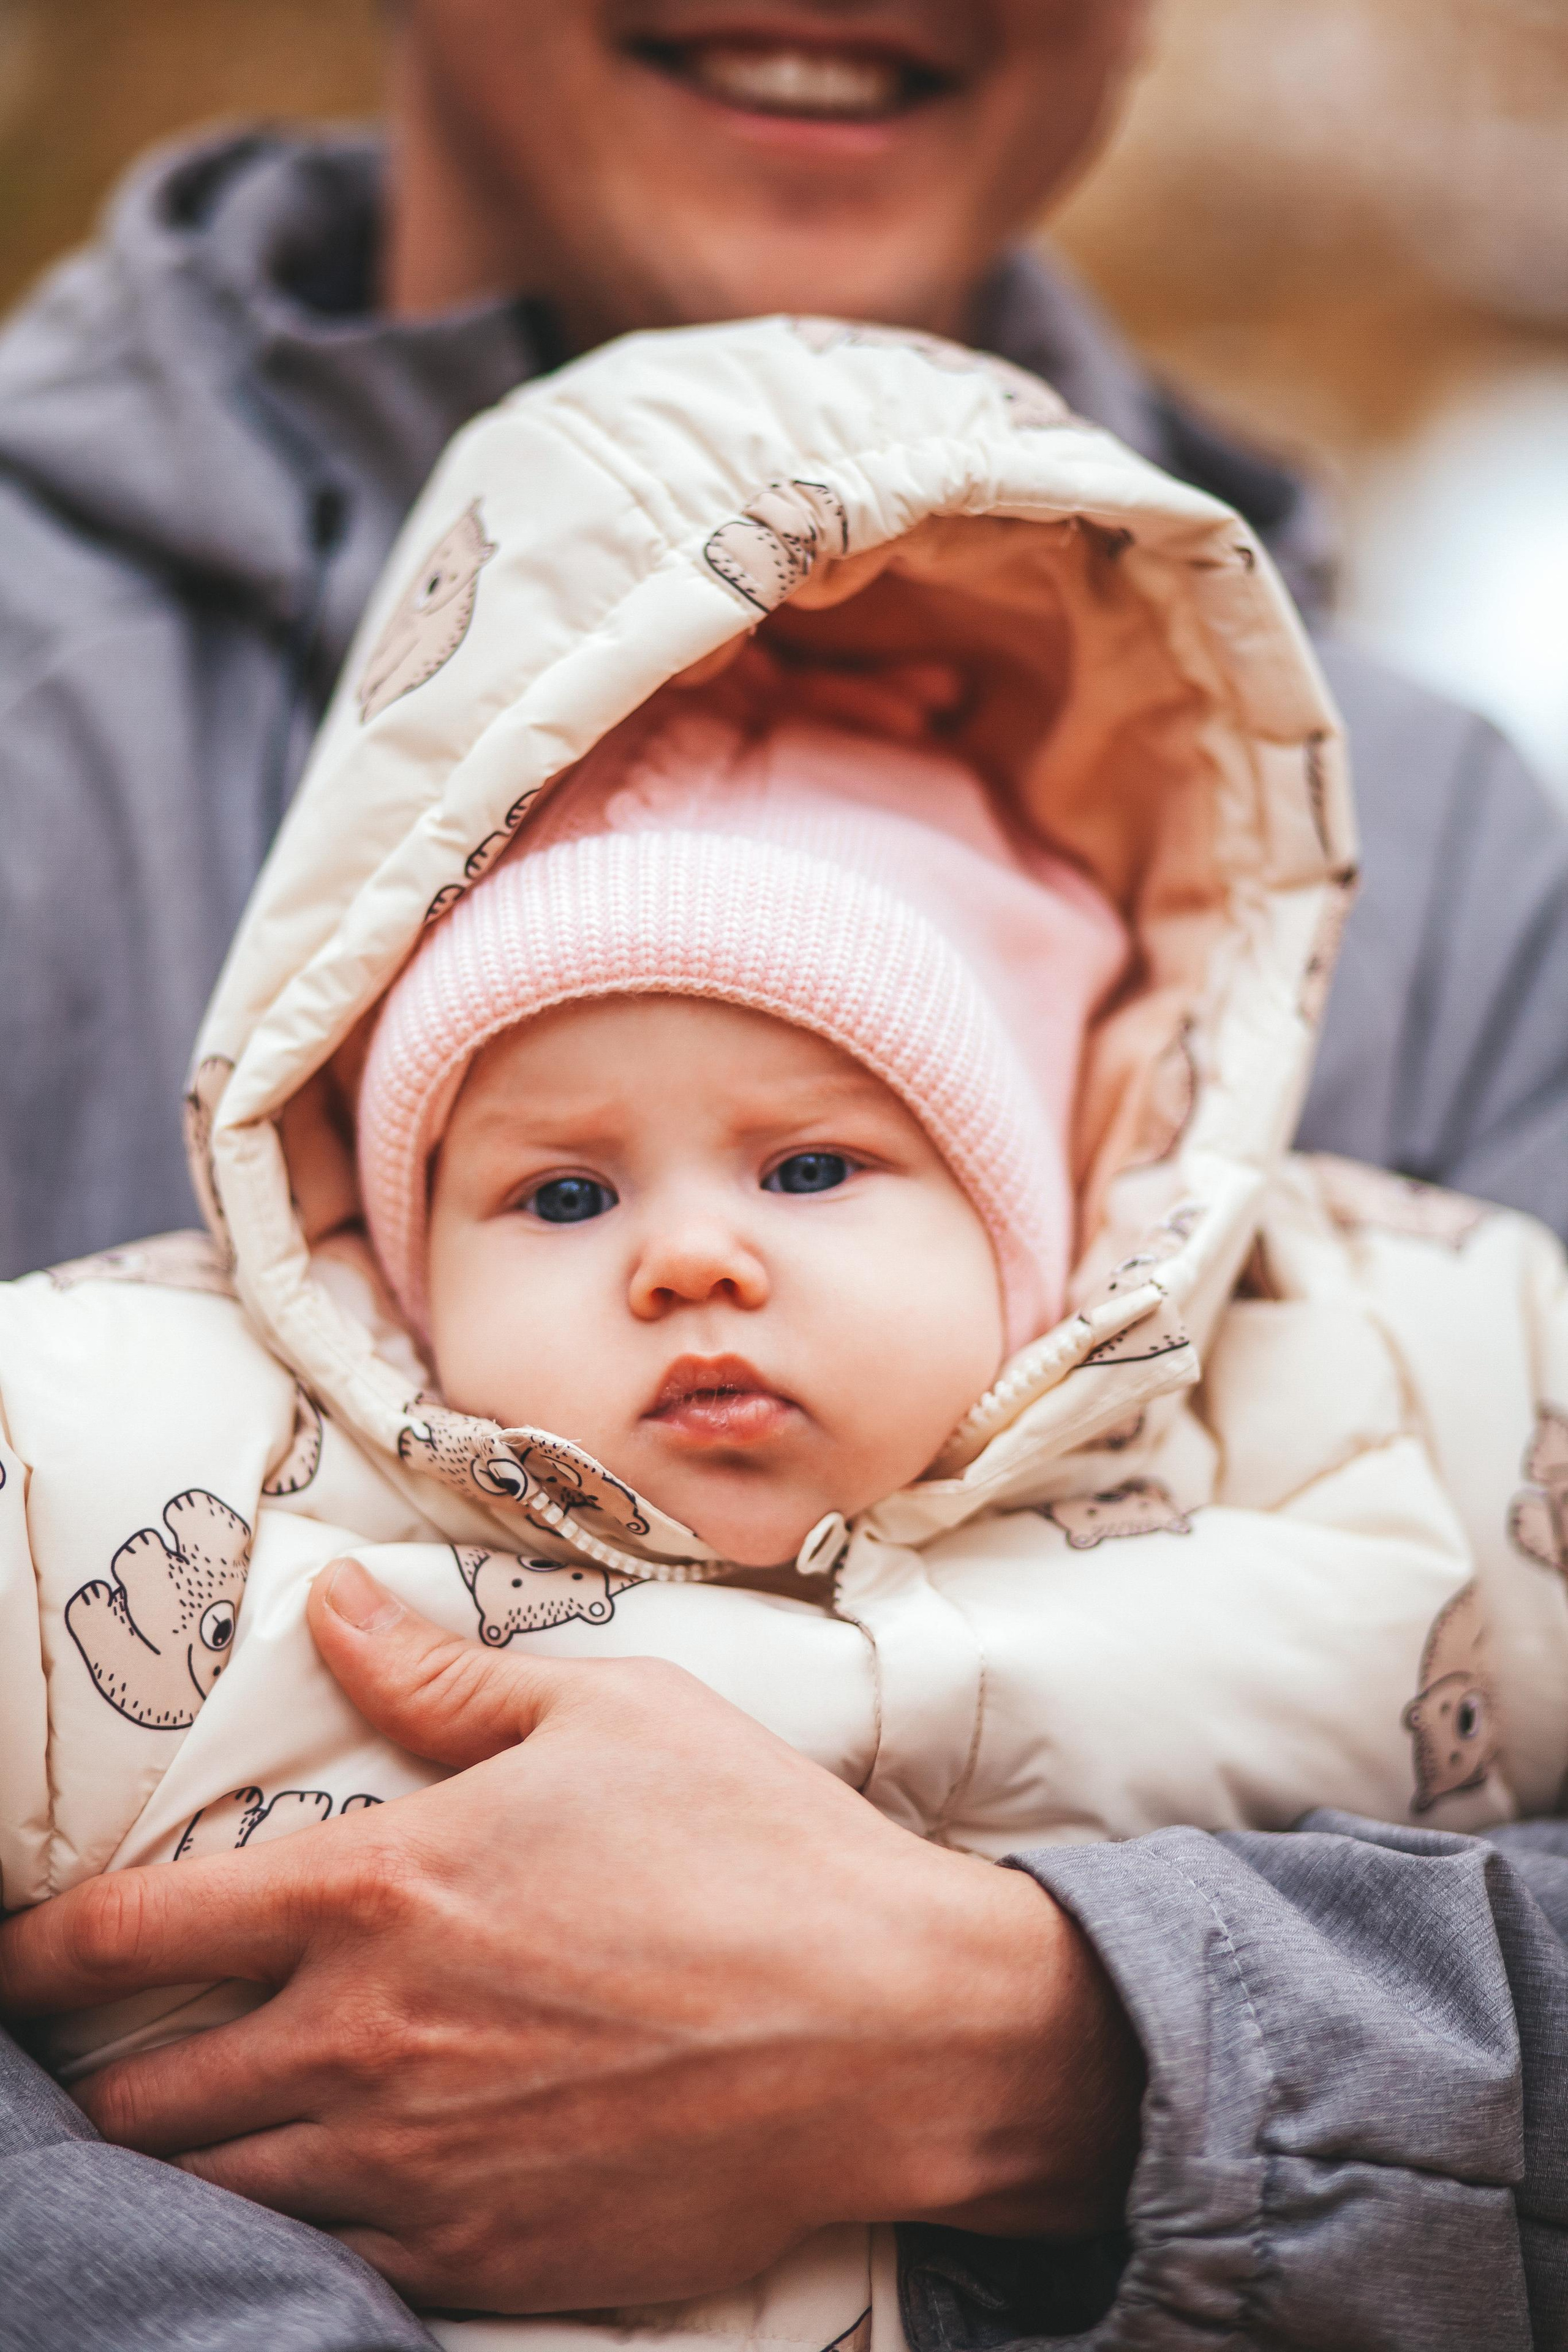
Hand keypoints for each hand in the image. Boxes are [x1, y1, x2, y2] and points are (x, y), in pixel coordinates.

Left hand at [0, 1559, 1142, 2313]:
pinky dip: (300, 2234)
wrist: (891, 2029)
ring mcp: (419, 2171)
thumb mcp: (607, 1715)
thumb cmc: (754, 1850)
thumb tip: (332, 1608)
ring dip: (188, 2163)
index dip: (34, 1957)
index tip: (5, 1965)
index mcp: (380, 1894)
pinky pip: (332, 2268)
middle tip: (111, 2055)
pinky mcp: (486, 2263)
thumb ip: (441, 1678)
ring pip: (220, 2196)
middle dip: (100, 2080)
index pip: (132, 1936)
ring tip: (195, 2134)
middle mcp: (367, 2045)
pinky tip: (327, 2195)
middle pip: (145, 2099)